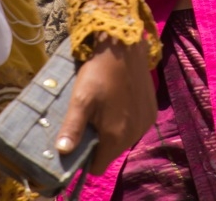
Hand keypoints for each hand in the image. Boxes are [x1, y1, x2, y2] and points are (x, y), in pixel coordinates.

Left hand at [55, 35, 156, 175]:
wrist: (124, 48)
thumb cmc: (99, 74)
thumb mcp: (80, 100)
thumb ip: (72, 128)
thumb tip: (62, 152)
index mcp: (116, 137)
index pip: (98, 166)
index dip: (87, 158)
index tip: (80, 141)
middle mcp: (134, 135)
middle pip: (112, 152)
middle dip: (100, 142)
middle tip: (90, 120)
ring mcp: (146, 123)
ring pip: (124, 140)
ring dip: (114, 131)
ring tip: (104, 109)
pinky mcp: (152, 112)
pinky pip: (136, 127)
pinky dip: (127, 121)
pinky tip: (120, 102)